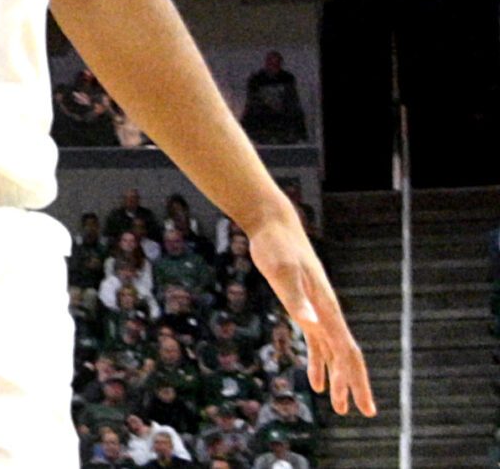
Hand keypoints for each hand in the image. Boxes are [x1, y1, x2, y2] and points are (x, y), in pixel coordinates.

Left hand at [249, 217, 374, 415]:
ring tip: (339, 406)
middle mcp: (326, 313)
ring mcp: (316, 310)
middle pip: (345, 356)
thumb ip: (296, 298)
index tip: (365, 405)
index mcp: (327, 309)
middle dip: (353, 384)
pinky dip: (318, 361)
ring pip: (332, 352)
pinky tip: (315, 379)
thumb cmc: (277, 247)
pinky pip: (316, 341)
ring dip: (336, 378)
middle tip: (360, 412)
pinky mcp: (303, 306)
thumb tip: (310, 323)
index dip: (356, 379)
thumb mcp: (282, 272)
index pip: (346, 351)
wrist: (273, 226)